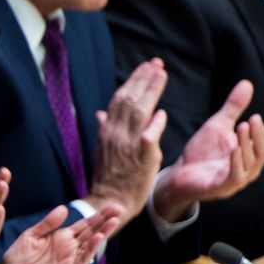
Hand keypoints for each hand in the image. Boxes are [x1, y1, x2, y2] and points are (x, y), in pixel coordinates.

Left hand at [0, 204, 122, 263]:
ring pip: (90, 244)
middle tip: (120, 208)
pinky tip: (98, 238)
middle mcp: (68, 248)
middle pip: (91, 231)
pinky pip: (81, 260)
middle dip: (105, 220)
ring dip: (102, 232)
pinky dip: (90, 249)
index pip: (84, 224)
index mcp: (60, 237)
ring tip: (114, 220)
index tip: (112, 205)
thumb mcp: (31, 235)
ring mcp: (69, 260)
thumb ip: (47, 223)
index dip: (97, 215)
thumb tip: (64, 208)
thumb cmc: (17, 259)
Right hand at [84, 58, 167, 223]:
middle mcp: (116, 132)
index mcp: (107, 129)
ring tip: (162, 74)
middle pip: (130, 98)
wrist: (110, 200)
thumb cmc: (108, 176)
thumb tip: (101, 112)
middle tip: (157, 63)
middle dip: (144, 78)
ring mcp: (129, 143)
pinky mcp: (143, 155)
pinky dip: (156, 121)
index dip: (133, 80)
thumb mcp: (102, 149)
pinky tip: (162, 112)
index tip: (144, 67)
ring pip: (140, 109)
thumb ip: (104, 128)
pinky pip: (151, 133)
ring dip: (152, 90)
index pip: (119, 97)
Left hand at [153, 80, 263, 218]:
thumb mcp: (219, 124)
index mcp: (251, 154)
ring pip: (252, 163)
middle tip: (254, 118)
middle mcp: (249, 168)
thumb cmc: (203, 150)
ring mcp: (237, 180)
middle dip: (261, 135)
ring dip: (248, 143)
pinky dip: (237, 162)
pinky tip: (234, 148)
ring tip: (242, 126)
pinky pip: (236, 177)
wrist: (180, 172)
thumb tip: (247, 83)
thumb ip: (234, 107)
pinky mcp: (223, 188)